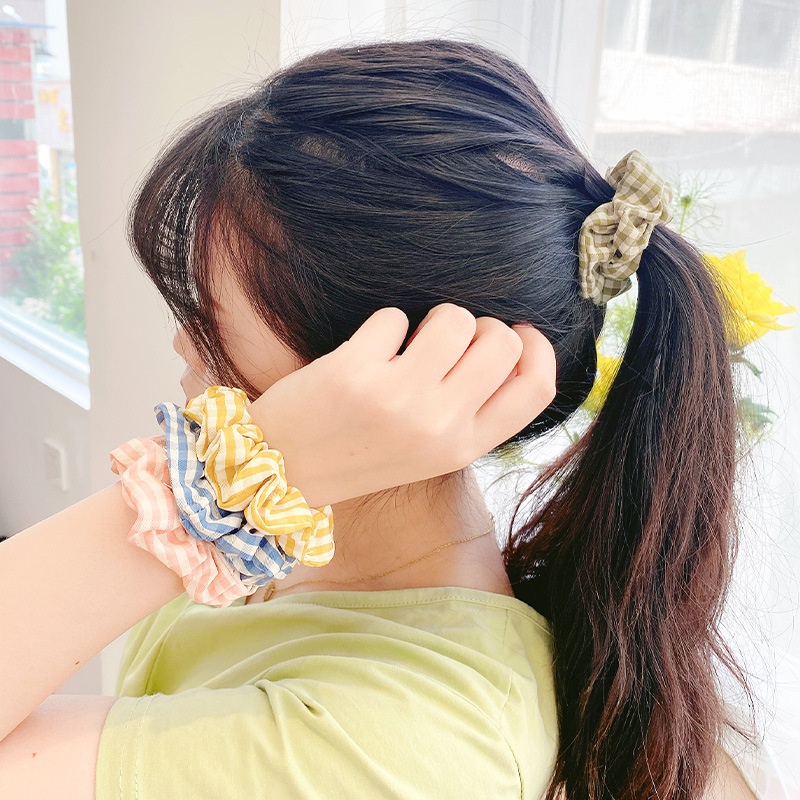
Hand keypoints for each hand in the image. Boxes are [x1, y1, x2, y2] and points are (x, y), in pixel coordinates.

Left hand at [248, 303, 556, 506]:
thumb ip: (468, 410)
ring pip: (455, 318)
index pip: (536, 389)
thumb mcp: (428, 452)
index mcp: (462, 449)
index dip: (540, 349)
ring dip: (435, 317)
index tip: (522, 331)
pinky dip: (384, 326)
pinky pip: (395, 317)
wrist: (281, 472)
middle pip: (503, 343)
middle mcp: (439, 426)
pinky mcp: (356, 372)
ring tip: (407, 341)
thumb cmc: (360, 454)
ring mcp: (399, 399)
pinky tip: (366, 354)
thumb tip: (500, 342)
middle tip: (449, 339)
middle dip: (482, 325)